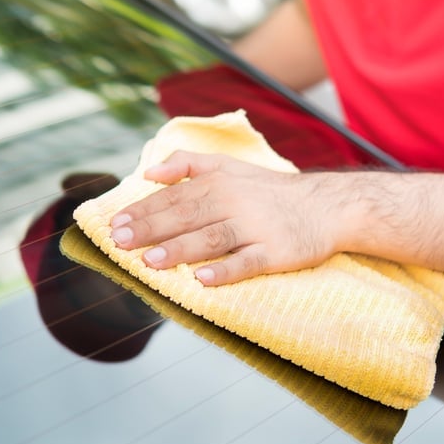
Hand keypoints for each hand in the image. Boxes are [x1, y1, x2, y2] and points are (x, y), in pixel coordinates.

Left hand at [108, 151, 343, 285]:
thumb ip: (189, 164)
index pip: (174, 197)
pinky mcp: (276, 252)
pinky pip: (248, 262)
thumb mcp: (230, 167)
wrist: (327, 206)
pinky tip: (203, 279)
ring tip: (150, 261)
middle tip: (120, 242)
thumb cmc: (270, 190)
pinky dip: (225, 270)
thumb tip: (150, 170)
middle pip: (187, 216)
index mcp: (219, 183)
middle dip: (151, 229)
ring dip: (180, 249)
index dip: (144, 211)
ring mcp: (256, 228)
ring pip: (212, 238)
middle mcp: (234, 202)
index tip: (116, 224)